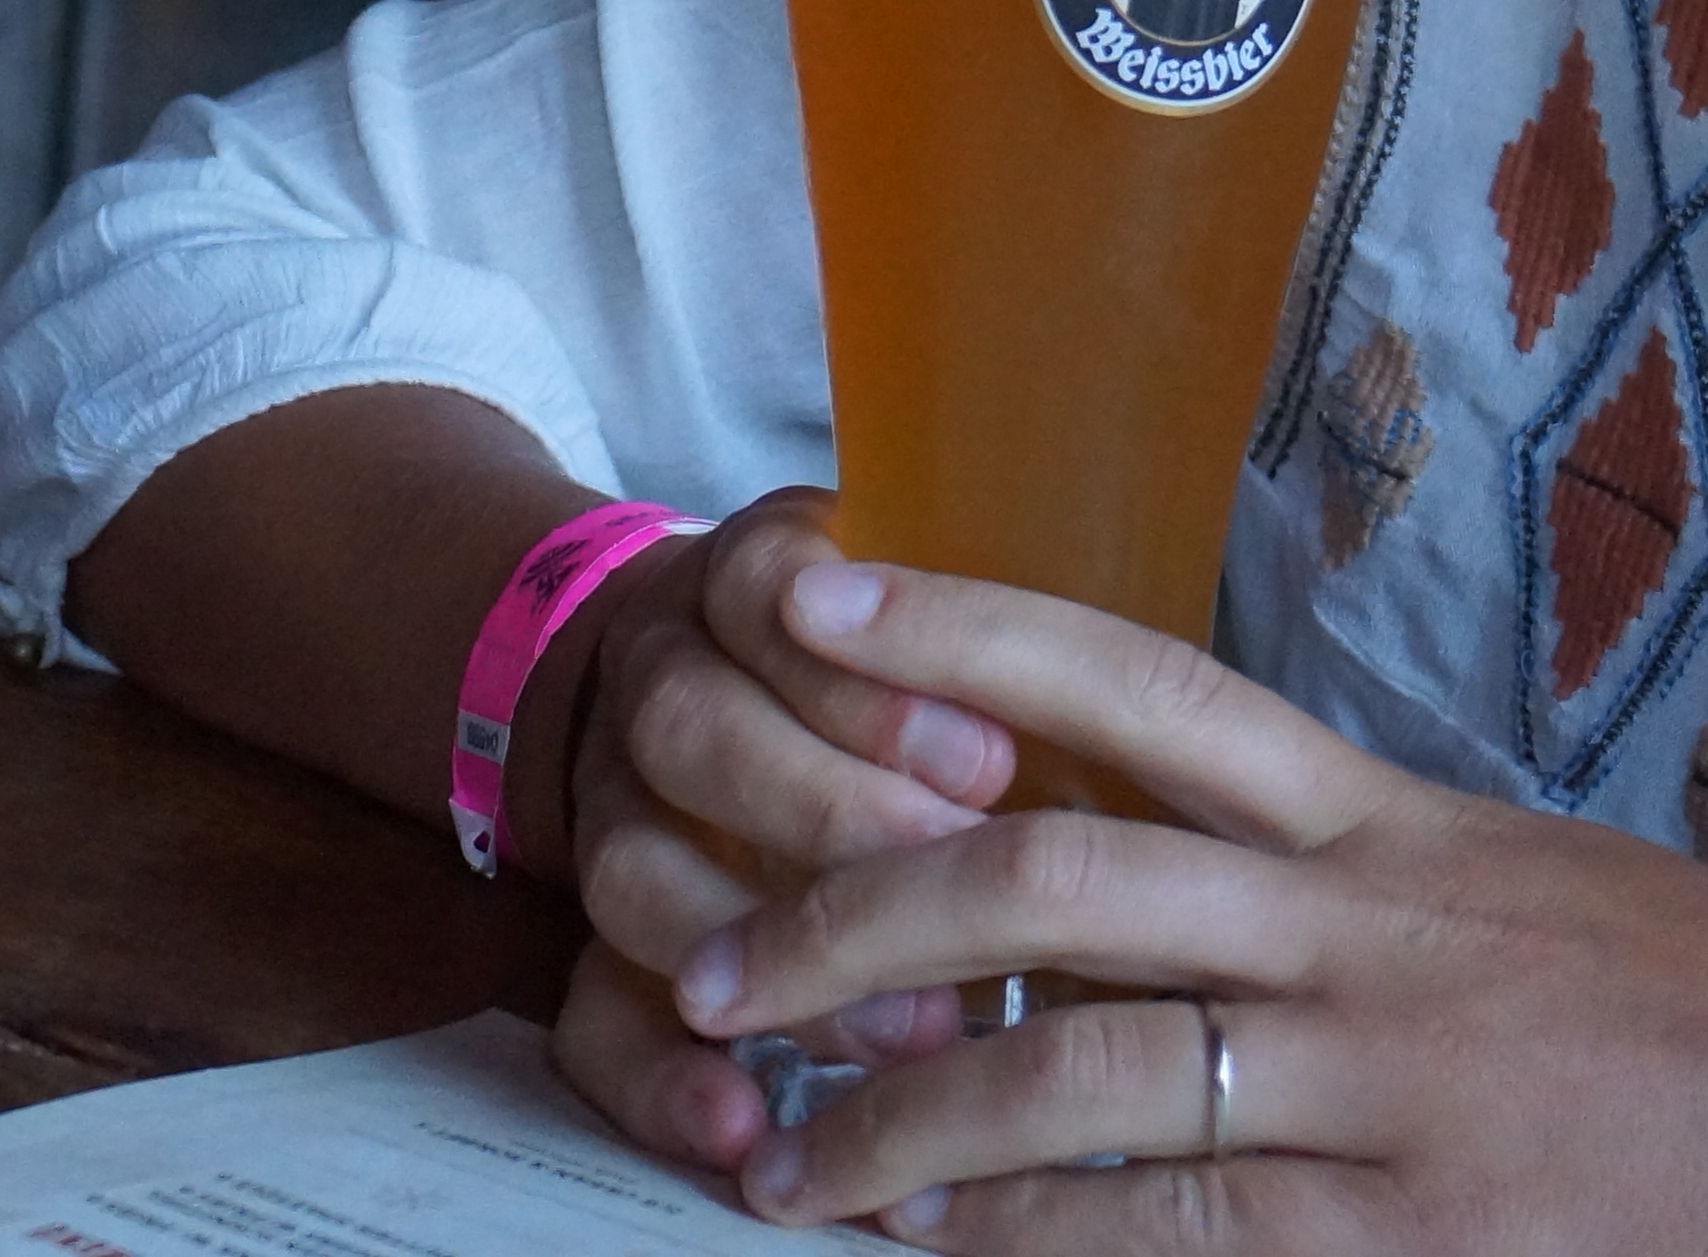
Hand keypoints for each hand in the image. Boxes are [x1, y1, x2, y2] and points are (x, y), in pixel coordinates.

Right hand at [535, 499, 1024, 1174]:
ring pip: (632, 874)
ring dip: (769, 956)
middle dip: (829, 816)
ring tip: (908, 1033)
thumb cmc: (894, 665)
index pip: (769, 598)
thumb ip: (998, 633)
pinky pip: (586, 1007)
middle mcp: (657, 684)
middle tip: (962, 891)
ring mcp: (612, 812)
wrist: (715, 679)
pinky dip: (655, 1075)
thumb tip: (1120, 694)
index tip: (988, 761)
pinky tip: (741, 1124)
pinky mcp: (593, 937)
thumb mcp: (943, 604)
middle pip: (691, 733)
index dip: (864, 687)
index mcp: (747, 583)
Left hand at [575, 551, 1707, 1251]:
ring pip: (1081, 1071)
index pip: (1127, 676)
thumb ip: (1355, 895)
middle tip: (698, 959)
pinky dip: (1041, 1247)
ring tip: (774, 1156)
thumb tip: (1177, 899)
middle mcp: (1371, 924)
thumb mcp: (1536, 905)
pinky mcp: (1427, 1236)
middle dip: (846, 912)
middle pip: (1049, 870)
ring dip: (900, 1122)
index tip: (790, 592)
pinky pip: (1180, 1233)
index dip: (948, 624)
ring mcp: (1397, 1086)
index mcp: (1391, 818)